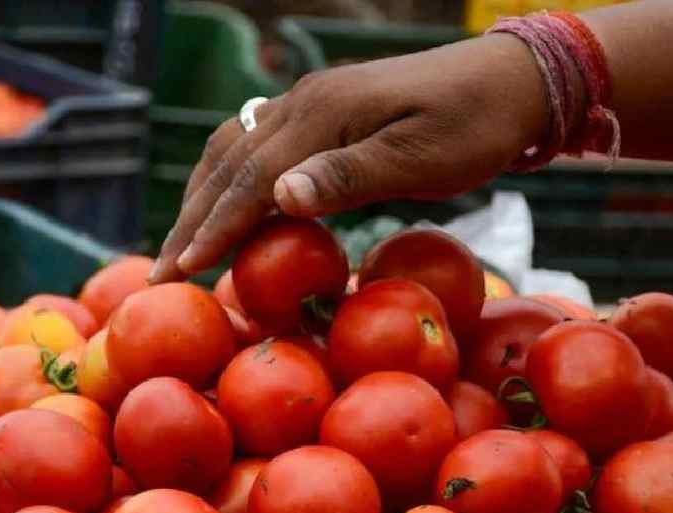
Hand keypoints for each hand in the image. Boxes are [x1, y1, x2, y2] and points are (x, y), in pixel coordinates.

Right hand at [149, 34, 549, 282]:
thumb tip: (278, 197)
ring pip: (234, 149)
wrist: (511, 81)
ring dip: (203, 198)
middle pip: (229, 163)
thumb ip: (348, 177)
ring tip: (181, 246)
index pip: (252, 178)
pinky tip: (225, 208)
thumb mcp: (421, 159)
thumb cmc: (475, 127)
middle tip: (160, 272)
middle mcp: (305, 102)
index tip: (183, 271)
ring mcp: (311, 103)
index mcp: (324, 112)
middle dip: (192, 220)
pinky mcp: (324, 112)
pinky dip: (230, 180)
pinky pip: (257, 145)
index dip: (215, 227)